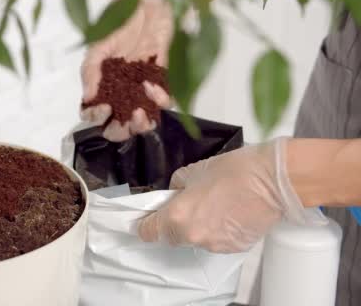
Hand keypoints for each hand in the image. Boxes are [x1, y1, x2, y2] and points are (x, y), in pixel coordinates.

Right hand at [80, 0, 172, 141]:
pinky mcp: (162, 81)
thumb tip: (88, 98)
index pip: (94, 115)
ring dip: (143, 124)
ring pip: (142, 121)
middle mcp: (120, 92)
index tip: (105, 107)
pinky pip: (164, 102)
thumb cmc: (119, 19)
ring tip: (142, 112)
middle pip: (118, 126)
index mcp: (100, 86)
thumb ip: (90, 71)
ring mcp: (141, 89)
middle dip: (121, 130)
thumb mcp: (98, 45)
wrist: (148, 2)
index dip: (97, 118)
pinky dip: (160, 100)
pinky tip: (153, 86)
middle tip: (127, 119)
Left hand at [137, 138, 326, 252]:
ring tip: (213, 206)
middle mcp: (193, 236)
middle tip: (185, 205)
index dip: (146, 224)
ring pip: (195, 239)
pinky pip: (216, 241)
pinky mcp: (233, 248)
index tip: (147, 219)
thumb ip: (176, 187)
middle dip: (173, 224)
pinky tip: (228, 213)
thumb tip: (174, 194)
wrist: (273, 181)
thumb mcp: (193, 171)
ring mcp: (214, 244)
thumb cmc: (234, 171)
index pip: (149, 232)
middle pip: (172, 237)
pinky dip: (217, 230)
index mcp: (177, 217)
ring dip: (198, 227)